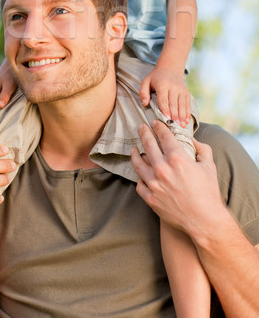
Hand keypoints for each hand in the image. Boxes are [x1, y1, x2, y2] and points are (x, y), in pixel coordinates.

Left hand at [131, 121, 226, 240]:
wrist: (205, 221)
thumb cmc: (209, 193)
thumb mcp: (209, 166)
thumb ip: (201, 148)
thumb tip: (192, 139)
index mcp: (177, 159)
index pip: (164, 135)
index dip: (159, 126)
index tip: (155, 122)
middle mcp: (162, 169)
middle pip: (148, 145)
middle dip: (144, 133)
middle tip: (141, 127)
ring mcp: (154, 184)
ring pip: (138, 164)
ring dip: (135, 154)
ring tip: (134, 149)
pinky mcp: (150, 198)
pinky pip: (139, 184)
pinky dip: (140, 178)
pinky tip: (141, 173)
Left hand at [139, 66, 190, 126]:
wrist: (170, 68)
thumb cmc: (156, 78)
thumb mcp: (146, 81)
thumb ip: (143, 92)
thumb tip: (144, 103)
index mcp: (162, 84)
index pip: (163, 98)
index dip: (165, 108)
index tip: (166, 117)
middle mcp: (173, 87)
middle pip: (174, 103)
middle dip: (174, 115)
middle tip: (175, 125)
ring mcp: (181, 89)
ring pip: (182, 104)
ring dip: (182, 116)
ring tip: (182, 126)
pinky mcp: (186, 92)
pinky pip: (187, 103)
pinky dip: (188, 113)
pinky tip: (187, 121)